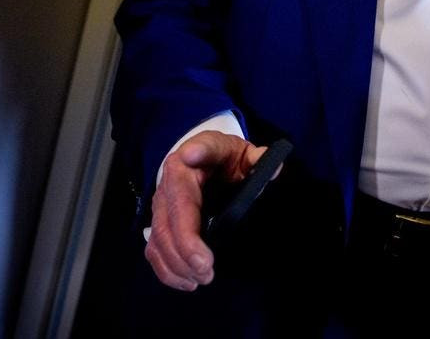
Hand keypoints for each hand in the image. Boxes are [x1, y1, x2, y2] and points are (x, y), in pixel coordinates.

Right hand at [146, 131, 269, 290]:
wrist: (207, 163)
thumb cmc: (226, 160)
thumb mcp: (245, 155)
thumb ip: (259, 160)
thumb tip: (275, 169)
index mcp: (198, 153)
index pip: (199, 150)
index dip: (196, 152)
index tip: (191, 155)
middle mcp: (172, 178)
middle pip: (172, 211)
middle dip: (185, 245)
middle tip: (207, 269)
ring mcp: (162, 202)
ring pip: (159, 236)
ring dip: (177, 262)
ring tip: (201, 278)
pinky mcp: (158, 223)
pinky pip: (154, 249)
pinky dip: (167, 269)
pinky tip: (187, 281)